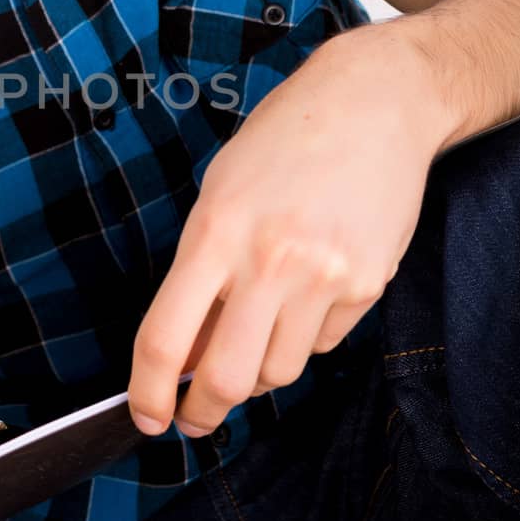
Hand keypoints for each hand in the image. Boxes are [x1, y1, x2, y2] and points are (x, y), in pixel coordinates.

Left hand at [128, 27, 444, 437]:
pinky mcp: (368, 286)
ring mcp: (325, 277)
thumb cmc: (282, 143)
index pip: (166, 338)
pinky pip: (323, 344)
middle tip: (195, 415)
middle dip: (204, 411)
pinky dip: (304, 338)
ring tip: (253, 335)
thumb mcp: (219, 194)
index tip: (147, 416)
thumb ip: (200, 272)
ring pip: (279, 372)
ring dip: (257, 372)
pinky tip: (305, 296)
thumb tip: (187, 355)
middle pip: (227, 379)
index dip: (149, 393)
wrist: (372, 103)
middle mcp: (269, 261)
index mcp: (215, 233)